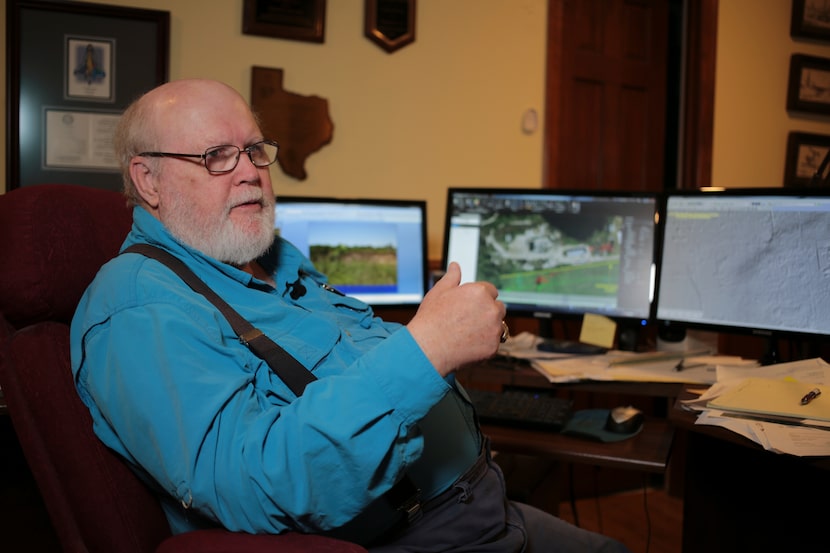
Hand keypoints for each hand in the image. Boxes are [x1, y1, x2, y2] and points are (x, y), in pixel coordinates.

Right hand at [407, 262, 505, 376]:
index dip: (479, 299)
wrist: (428, 347)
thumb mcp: (439, 292)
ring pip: (497, 326)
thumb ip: (452, 277)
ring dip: (488, 328)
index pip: (491, 291)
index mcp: (480, 292)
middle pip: (498, 308)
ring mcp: (494, 329)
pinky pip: (493, 343)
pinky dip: (484, 344)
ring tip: (466, 333)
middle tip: (467, 321)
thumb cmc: (431, 319)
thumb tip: (455, 266)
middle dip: (487, 312)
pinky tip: (467, 344)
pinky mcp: (493, 347)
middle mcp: (491, 309)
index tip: (468, 307)